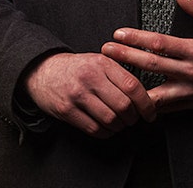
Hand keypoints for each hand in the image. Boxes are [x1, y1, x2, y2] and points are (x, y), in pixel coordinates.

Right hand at [22, 52, 155, 137]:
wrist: (42, 70)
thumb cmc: (75, 68)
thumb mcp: (98, 61)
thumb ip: (119, 74)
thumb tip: (145, 96)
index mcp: (102, 63)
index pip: (132, 86)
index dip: (146, 104)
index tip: (150, 113)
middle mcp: (90, 77)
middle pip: (123, 105)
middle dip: (132, 118)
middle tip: (133, 119)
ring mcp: (77, 94)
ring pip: (110, 119)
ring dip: (119, 126)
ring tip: (118, 123)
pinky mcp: (67, 110)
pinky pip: (94, 128)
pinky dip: (104, 132)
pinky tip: (105, 127)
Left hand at [101, 0, 192, 112]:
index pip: (160, 43)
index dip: (136, 39)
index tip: (119, 34)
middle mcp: (191, 72)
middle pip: (151, 65)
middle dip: (125, 58)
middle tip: (105, 52)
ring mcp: (192, 90)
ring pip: (156, 94)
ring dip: (132, 87)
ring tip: (113, 80)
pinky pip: (167, 108)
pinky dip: (149, 105)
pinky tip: (133, 100)